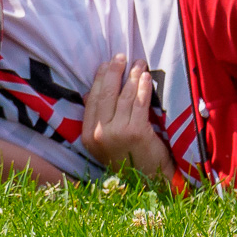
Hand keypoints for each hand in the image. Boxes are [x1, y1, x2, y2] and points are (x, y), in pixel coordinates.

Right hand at [81, 55, 173, 180]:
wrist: (148, 180)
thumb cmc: (128, 158)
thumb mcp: (105, 142)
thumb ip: (98, 119)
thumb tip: (90, 93)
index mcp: (88, 136)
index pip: (92, 100)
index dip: (100, 79)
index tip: (106, 64)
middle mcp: (99, 134)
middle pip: (106, 94)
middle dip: (114, 72)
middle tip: (121, 56)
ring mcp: (117, 133)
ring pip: (124, 96)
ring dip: (132, 76)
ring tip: (138, 63)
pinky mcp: (136, 131)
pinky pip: (139, 103)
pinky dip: (143, 87)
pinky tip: (146, 78)